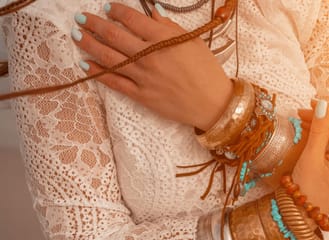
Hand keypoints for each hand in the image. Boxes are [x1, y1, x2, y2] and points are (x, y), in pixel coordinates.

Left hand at [71, 3, 232, 130]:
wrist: (213, 104)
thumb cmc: (207, 71)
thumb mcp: (193, 42)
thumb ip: (170, 26)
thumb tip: (152, 12)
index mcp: (163, 38)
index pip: (132, 18)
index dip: (116, 10)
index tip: (107, 7)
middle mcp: (149, 55)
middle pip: (114, 35)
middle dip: (94, 24)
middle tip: (81, 18)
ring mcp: (143, 76)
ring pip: (109, 56)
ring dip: (89, 44)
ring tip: (76, 35)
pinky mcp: (141, 95)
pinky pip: (115, 82)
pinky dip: (98, 72)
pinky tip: (86, 64)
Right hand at [292, 100, 328, 212]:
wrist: (305, 216)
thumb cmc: (306, 190)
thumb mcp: (311, 157)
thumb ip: (319, 130)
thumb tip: (323, 105)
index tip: (310, 104)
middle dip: (325, 117)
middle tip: (302, 114)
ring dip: (324, 127)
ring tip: (303, 122)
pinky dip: (326, 138)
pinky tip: (311, 135)